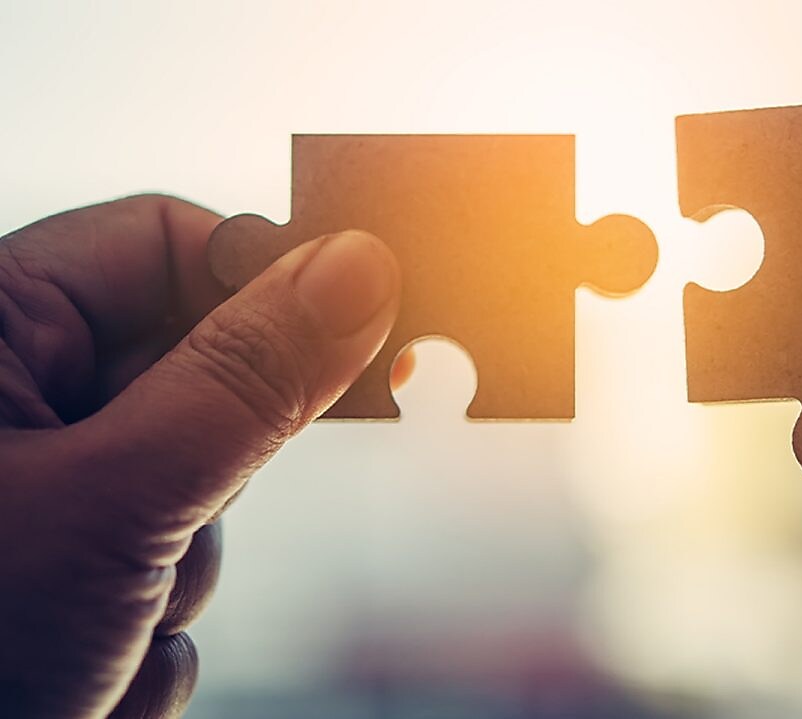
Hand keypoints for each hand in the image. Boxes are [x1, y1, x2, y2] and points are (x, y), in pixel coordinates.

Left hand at [0, 196, 399, 716]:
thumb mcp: (117, 498)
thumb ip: (248, 380)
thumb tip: (358, 270)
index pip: (165, 243)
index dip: (262, 279)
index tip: (353, 324)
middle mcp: (16, 401)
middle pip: (198, 376)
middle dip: (211, 470)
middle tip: (174, 514)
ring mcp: (46, 492)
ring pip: (196, 487)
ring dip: (180, 569)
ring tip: (103, 617)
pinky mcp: (70, 571)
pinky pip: (171, 566)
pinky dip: (154, 625)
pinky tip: (91, 660)